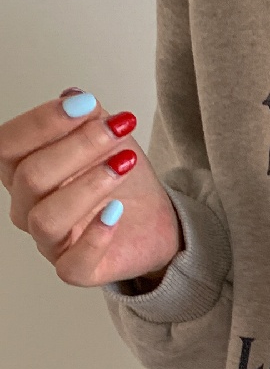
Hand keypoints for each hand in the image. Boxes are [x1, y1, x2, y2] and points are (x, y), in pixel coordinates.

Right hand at [2, 89, 182, 287]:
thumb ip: (88, 118)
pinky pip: (72, 264)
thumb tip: (73, 98)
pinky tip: (117, 212)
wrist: (157, 219)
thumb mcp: (109, 139)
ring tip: (124, 165)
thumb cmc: (123, 182)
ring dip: (88, 186)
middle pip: (30, 176)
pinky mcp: (75, 269)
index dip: (42, 122)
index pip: (7, 145)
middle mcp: (26, 207)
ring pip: (47, 217)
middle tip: (116, 130)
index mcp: (21, 171)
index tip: (85, 106)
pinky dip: (96, 236)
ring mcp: (49, 242)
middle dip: (77, 146)